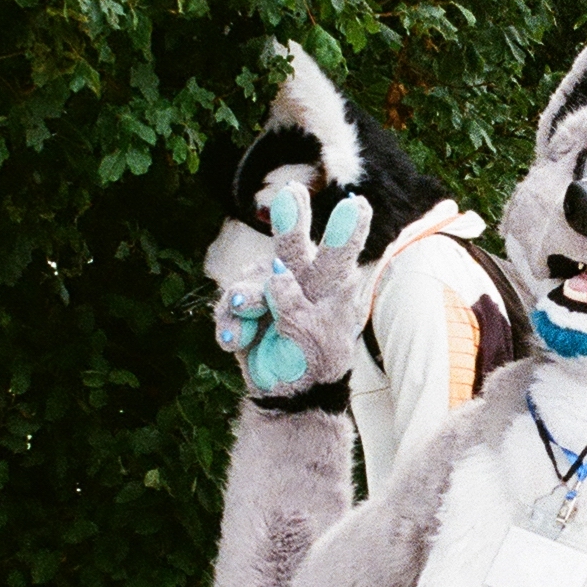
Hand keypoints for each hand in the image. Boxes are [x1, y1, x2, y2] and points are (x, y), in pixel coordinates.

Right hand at [215, 186, 370, 396]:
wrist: (288, 394)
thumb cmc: (315, 363)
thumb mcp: (314, 340)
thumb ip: (296, 306)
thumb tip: (277, 274)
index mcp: (329, 286)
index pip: (339, 254)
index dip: (347, 230)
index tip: (358, 204)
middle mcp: (298, 280)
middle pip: (291, 245)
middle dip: (291, 219)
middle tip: (292, 192)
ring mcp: (267, 292)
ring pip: (250, 282)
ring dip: (246, 300)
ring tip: (245, 319)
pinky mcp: (243, 309)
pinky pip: (228, 308)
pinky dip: (230, 325)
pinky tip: (233, 342)